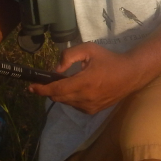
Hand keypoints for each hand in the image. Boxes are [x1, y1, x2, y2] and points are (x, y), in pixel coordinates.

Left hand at [31, 41, 149, 113]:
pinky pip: (74, 105)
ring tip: (69, 82)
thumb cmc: (109, 59)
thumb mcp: (89, 49)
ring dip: (61, 93)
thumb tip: (56, 70)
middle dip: (49, 90)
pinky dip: (71, 98)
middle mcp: (85, 98)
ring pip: (65, 102)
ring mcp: (88, 107)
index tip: (30, 87)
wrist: (131, 75)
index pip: (56, 89)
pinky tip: (79, 89)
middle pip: (57, 97)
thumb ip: (69, 56)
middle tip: (49, 80)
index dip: (41, 89)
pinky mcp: (92, 111)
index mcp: (84, 82)